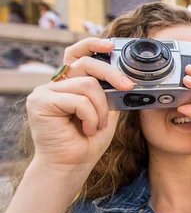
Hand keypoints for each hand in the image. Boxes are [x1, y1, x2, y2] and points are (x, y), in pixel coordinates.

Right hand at [26, 38, 134, 175]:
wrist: (71, 166)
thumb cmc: (87, 142)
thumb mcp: (106, 112)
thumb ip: (110, 93)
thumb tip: (127, 77)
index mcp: (69, 83)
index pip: (77, 54)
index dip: (92, 45)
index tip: (110, 45)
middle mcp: (55, 84)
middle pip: (86, 64)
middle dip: (112, 74)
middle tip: (128, 86)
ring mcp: (45, 91)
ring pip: (88, 85)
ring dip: (101, 108)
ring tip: (96, 125)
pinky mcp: (40, 102)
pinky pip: (78, 100)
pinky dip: (90, 117)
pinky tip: (86, 130)